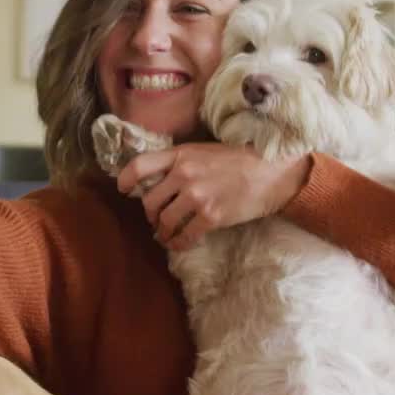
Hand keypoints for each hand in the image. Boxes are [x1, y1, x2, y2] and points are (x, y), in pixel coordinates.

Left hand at [117, 143, 312, 251]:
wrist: (271, 172)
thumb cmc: (238, 159)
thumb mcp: (203, 151)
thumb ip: (179, 162)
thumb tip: (157, 182)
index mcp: (181, 154)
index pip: (140, 166)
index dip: (125, 179)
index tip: (123, 190)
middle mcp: (184, 174)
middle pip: (149, 201)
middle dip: (150, 214)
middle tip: (156, 219)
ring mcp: (197, 196)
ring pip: (164, 222)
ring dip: (162, 232)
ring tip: (166, 234)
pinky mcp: (211, 216)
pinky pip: (185, 236)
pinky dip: (178, 243)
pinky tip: (180, 244)